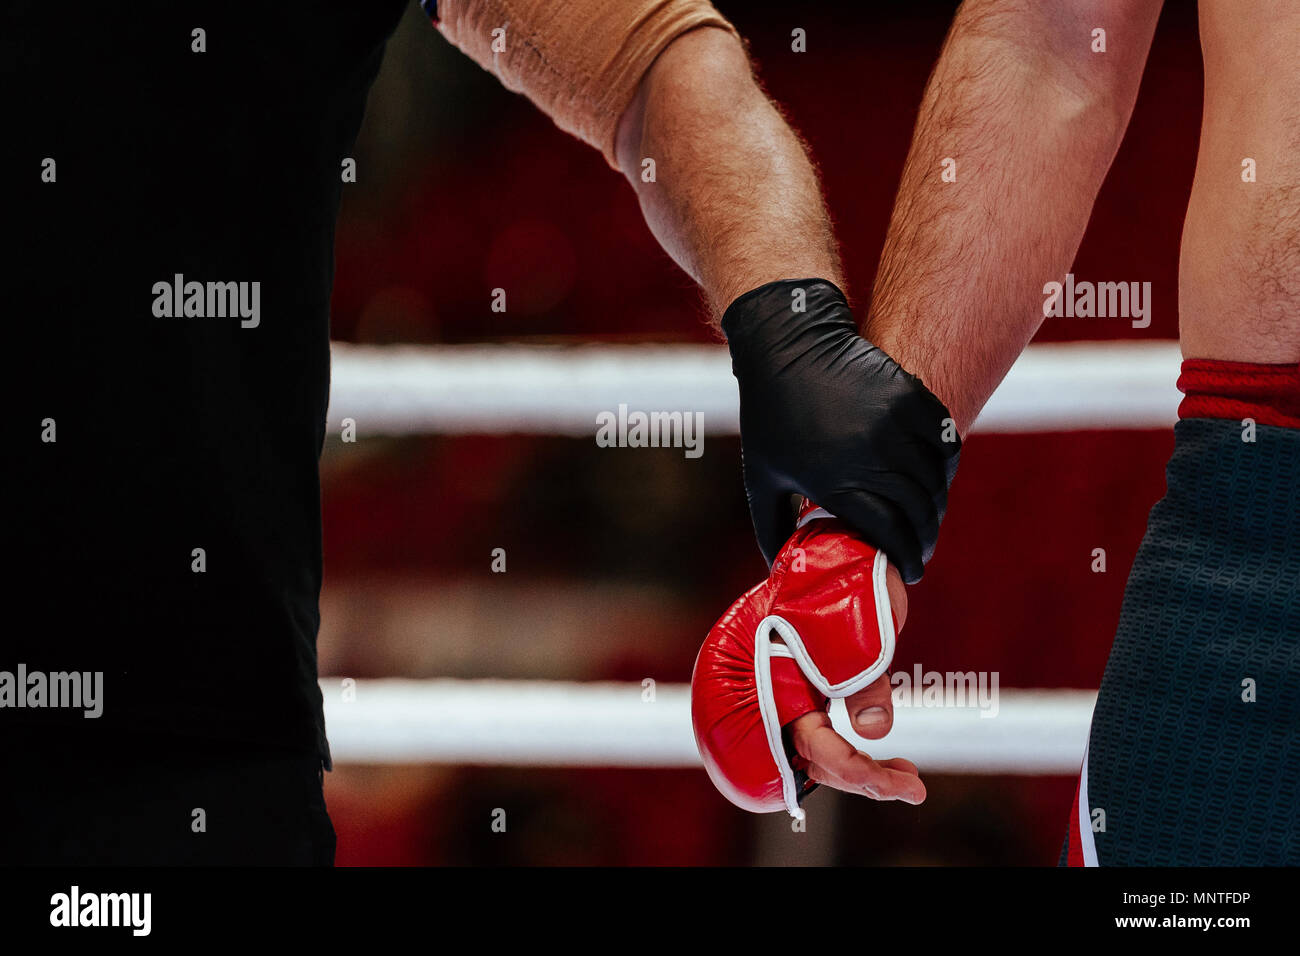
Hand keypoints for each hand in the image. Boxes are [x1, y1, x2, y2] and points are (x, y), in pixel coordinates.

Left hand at [722, 278, 959, 583]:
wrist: (787, 346)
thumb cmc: (769, 416)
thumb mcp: (761, 477)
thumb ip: (771, 528)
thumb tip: (778, 568)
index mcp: (836, 483)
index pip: (888, 534)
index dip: (905, 558)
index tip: (908, 570)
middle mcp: (870, 457)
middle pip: (918, 512)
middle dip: (924, 539)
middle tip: (921, 549)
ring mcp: (894, 425)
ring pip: (935, 481)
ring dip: (936, 506)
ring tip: (927, 519)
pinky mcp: (910, 397)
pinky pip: (944, 442)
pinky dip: (946, 466)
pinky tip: (937, 479)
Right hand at [788, 560, 924, 803]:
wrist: (838, 549)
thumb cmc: (841, 583)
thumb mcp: (859, 631)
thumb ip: (865, 682)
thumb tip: (874, 730)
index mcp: (779, 683)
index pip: (816, 747)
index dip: (857, 772)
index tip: (900, 785)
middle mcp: (781, 695)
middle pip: (818, 760)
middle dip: (866, 779)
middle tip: (913, 788)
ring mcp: (796, 694)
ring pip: (822, 753)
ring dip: (863, 771)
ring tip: (909, 780)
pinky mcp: (813, 691)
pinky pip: (829, 735)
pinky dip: (857, 750)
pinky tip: (887, 756)